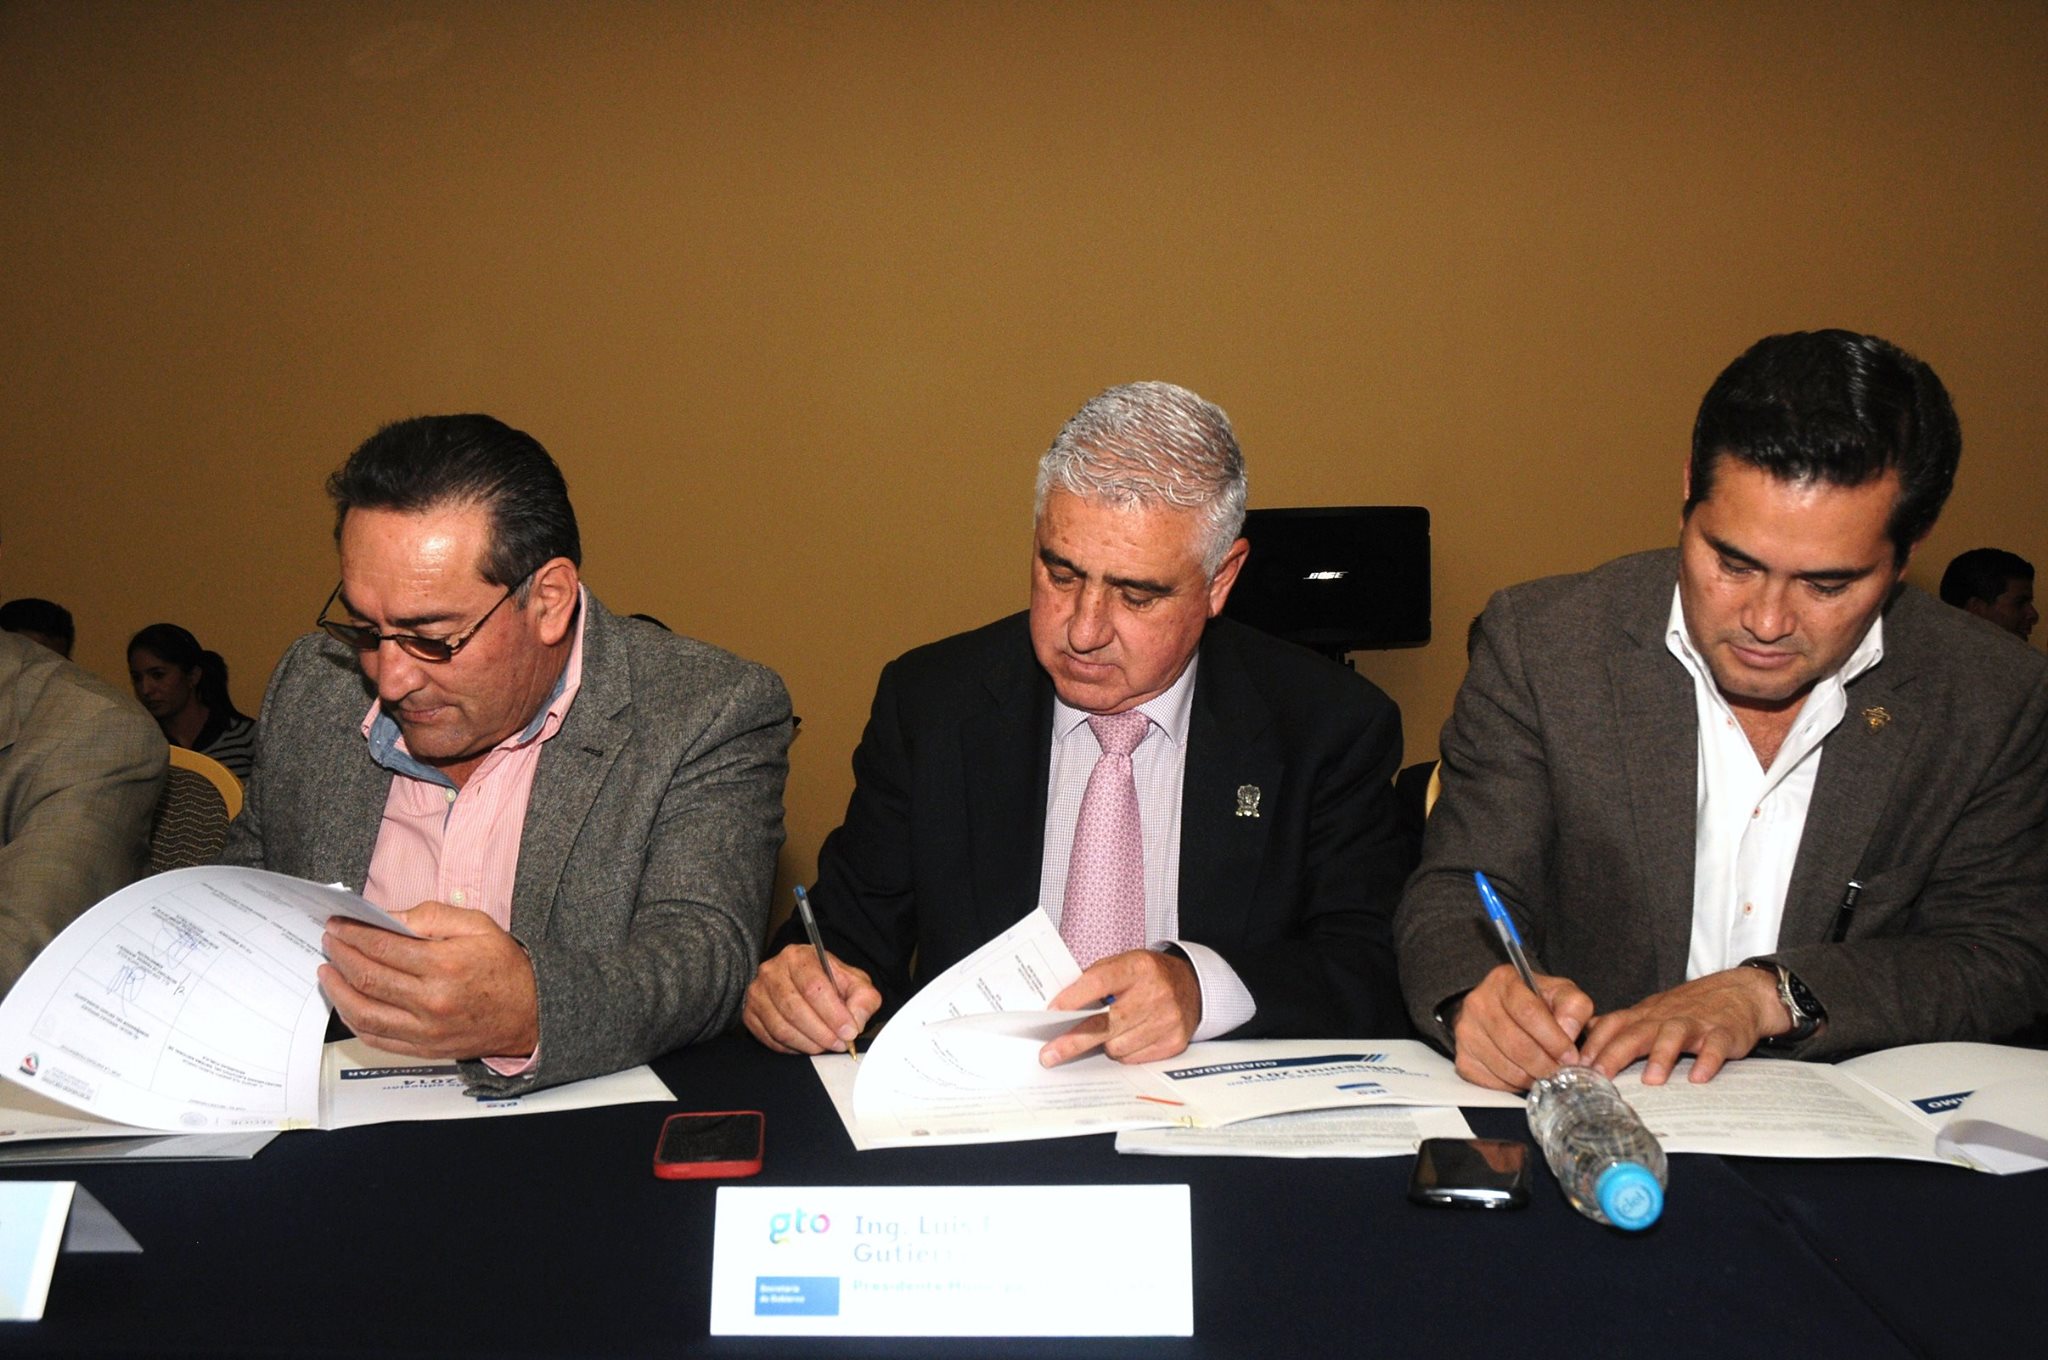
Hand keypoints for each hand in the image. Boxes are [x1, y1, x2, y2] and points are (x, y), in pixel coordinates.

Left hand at [320, 901, 538, 1060]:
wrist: (530, 1013)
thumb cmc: (505, 967)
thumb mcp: (477, 925)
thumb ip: (431, 916)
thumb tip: (388, 918)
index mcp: (445, 964)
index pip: (382, 946)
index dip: (353, 933)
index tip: (338, 924)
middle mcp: (431, 1000)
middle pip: (367, 976)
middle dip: (340, 955)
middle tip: (330, 941)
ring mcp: (425, 1029)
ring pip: (363, 1011)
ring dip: (337, 989)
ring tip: (328, 971)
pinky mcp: (423, 1048)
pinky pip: (375, 1037)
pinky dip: (353, 1019)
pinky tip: (346, 1002)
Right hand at [743, 944, 881, 1054]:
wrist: (807, 984)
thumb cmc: (830, 983)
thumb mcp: (855, 983)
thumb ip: (863, 999)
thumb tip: (856, 1022)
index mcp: (799, 956)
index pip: (814, 986)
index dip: (833, 1013)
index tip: (848, 1031)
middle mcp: (772, 970)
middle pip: (794, 1008)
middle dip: (821, 1033)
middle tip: (839, 1044)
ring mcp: (757, 992)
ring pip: (781, 1027)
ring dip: (807, 1044)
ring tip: (826, 1047)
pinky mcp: (750, 1014)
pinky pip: (770, 1039)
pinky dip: (792, 1048)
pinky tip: (808, 1045)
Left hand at [1038, 949, 1201, 1067]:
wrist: (1191, 986)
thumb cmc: (1146, 975)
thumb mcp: (1123, 964)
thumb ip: (1095, 979)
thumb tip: (1059, 1007)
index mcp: (1138, 967)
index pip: (1099, 982)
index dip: (1072, 999)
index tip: (1050, 1012)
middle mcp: (1155, 992)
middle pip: (1105, 1024)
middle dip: (1073, 1041)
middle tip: (1049, 1054)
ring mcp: (1167, 1019)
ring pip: (1117, 1046)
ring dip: (1104, 1044)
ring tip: (1108, 1031)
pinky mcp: (1174, 1042)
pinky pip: (1132, 1058)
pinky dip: (1123, 1052)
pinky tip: (1128, 1037)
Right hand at [1451, 963, 1594, 1091]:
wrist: (1500, 1011)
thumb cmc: (1534, 1003)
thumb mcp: (1560, 993)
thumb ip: (1573, 1007)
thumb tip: (1568, 1033)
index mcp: (1503, 981)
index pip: (1528, 1012)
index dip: (1554, 1039)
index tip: (1570, 1056)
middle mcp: (1478, 1003)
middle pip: (1516, 1045)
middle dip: (1545, 1065)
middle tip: (1561, 1072)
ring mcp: (1466, 1031)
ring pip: (1506, 1068)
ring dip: (1532, 1077)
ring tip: (1546, 1074)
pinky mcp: (1463, 1058)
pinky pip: (1494, 1082)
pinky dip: (1515, 1085)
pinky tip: (1524, 1074)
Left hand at [1578, 966, 1787, 1084]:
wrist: (1739, 991)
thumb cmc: (1689, 1008)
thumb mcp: (1651, 1013)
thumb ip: (1621, 1027)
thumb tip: (1585, 1039)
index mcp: (1644, 1015)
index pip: (1612, 1025)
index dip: (1592, 1045)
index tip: (1575, 1066)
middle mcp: (1664, 1017)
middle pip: (1636, 1033)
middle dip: (1615, 1053)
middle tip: (1600, 1076)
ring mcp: (1694, 1024)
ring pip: (1673, 1035)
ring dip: (1661, 1057)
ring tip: (1651, 1081)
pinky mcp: (1723, 1032)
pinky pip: (1715, 1045)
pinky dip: (1708, 1060)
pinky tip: (1699, 1078)